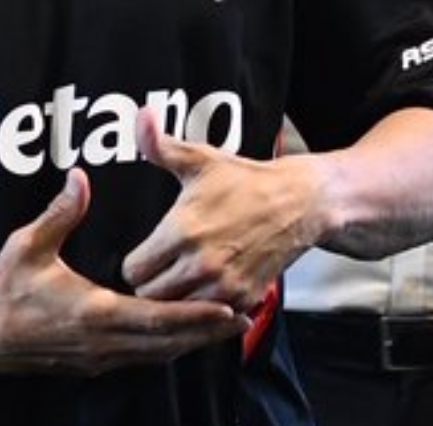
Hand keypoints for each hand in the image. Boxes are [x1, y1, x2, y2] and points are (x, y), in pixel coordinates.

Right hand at [0, 168, 246, 374]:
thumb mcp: (27, 245)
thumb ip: (60, 212)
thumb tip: (80, 176)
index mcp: (94, 314)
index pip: (159, 319)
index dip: (197, 315)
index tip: (229, 307)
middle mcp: (102, 343)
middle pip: (169, 343)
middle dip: (207, 331)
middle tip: (244, 316)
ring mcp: (96, 358)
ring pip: (156, 355)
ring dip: (190, 341)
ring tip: (222, 326)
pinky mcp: (88, 363)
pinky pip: (138, 359)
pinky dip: (165, 347)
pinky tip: (178, 336)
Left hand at [121, 110, 317, 314]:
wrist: (299, 203)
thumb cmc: (244, 180)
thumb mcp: (201, 159)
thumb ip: (161, 144)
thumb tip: (141, 114)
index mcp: (183, 230)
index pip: (133, 270)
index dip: (136, 262)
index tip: (147, 253)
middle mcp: (201, 263)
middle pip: (150, 295)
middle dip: (152, 283)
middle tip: (163, 268)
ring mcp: (225, 285)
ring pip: (177, 311)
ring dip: (177, 298)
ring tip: (183, 278)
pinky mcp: (244, 299)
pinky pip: (208, 317)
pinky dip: (205, 307)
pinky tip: (208, 286)